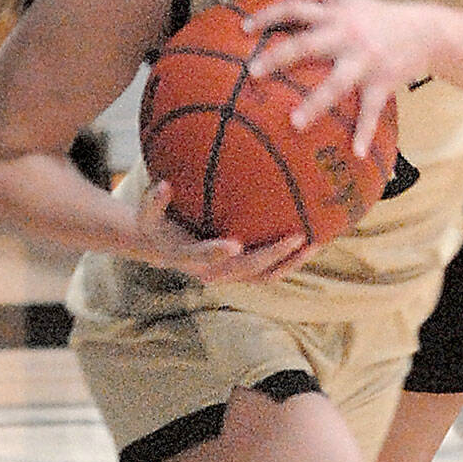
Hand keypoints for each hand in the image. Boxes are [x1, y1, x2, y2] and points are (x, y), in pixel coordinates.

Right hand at [134, 179, 309, 279]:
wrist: (162, 248)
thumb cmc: (156, 225)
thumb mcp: (146, 214)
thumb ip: (153, 201)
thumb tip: (163, 185)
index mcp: (189, 258)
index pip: (204, 257)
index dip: (217, 253)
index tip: (234, 244)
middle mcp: (212, 272)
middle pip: (247, 270)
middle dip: (272, 255)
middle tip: (297, 236)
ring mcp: (231, 276)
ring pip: (266, 276)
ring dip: (291, 263)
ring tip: (317, 243)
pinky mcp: (243, 273)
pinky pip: (271, 272)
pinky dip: (291, 261)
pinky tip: (313, 240)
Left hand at [243, 0, 428, 156]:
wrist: (426, 30)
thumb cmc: (381, 16)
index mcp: (337, 12)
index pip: (296, 7)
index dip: (269, 15)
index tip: (244, 29)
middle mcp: (347, 34)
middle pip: (306, 44)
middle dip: (278, 57)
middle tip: (253, 72)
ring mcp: (364, 60)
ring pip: (335, 83)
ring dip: (315, 104)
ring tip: (294, 123)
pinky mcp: (382, 81)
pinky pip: (370, 110)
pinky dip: (363, 131)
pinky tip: (356, 152)